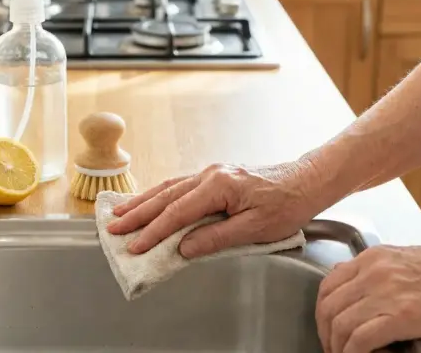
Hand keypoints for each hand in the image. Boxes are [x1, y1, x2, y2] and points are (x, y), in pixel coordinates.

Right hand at [106, 161, 318, 257]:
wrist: (306, 180)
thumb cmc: (286, 204)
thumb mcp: (255, 228)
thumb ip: (217, 238)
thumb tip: (184, 248)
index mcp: (219, 186)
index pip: (178, 212)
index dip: (154, 231)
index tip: (135, 245)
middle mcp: (209, 175)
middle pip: (165, 196)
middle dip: (138, 213)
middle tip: (114, 228)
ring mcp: (210, 173)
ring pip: (168, 187)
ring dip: (143, 202)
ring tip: (121, 213)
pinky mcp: (214, 177)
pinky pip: (179, 185)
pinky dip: (159, 195)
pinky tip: (149, 201)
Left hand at [316, 245, 420, 352]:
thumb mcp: (406, 259)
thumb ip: (378, 270)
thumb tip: (357, 286)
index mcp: (373, 258)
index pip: (328, 284)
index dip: (323, 311)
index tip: (327, 326)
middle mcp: (373, 272)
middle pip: (328, 306)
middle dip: (325, 332)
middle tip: (332, 346)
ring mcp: (386, 293)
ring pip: (340, 324)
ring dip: (337, 346)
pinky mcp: (402, 317)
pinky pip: (360, 339)